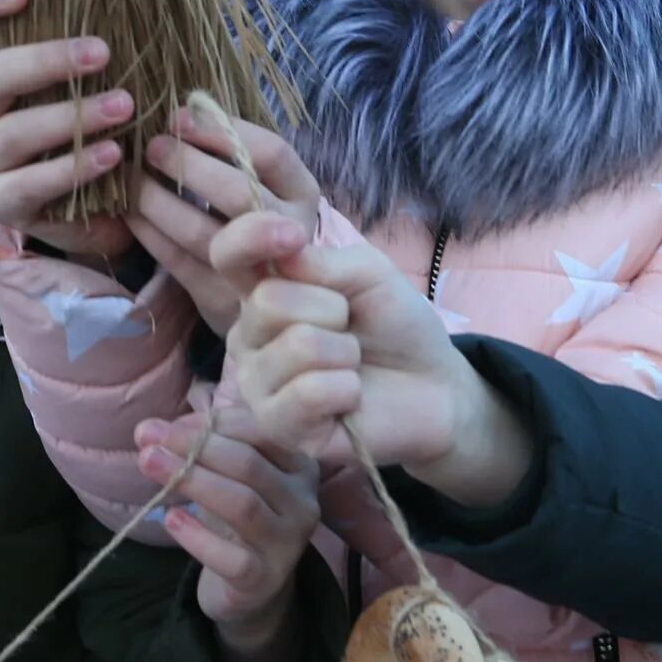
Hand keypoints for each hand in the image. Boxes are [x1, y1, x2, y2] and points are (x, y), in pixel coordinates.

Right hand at [0, 0, 133, 261]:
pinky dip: (74, 167)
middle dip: (43, 61)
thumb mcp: (89, 88)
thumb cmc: (92, 133)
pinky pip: (30, 184)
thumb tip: (141, 9)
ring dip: (70, 117)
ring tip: (122, 107)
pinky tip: (112, 155)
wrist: (95, 212)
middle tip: (103, 53)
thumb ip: (92, 56)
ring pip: (10, 133)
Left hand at [130, 104, 323, 334]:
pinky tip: (129, 212)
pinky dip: (147, 232)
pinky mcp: (219, 300)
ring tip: (134, 177)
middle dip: (187, 165)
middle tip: (152, 148)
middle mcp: (289, 233)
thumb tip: (179, 113)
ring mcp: (255, 272)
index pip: (271, 152)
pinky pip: (175, 260)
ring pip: (199, 231)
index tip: (178, 117)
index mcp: (303, 192)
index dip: (220, 130)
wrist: (271, 297)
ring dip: (156, 199)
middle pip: (237, 193)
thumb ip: (235, 152)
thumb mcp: (266, 184)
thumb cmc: (260, 220)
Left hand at [136, 398, 321, 661]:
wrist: (254, 586)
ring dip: (193, 481)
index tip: (164, 427)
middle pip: (248, 465)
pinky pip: (232, 558)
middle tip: (147, 439)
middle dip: (195, 447)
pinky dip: (199, 537)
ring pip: (243, 505)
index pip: (258, 433)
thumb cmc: (238, 520)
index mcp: (299, 467)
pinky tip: (170, 519)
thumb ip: (203, 448)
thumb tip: (154, 429)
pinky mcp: (264, 579)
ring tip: (150, 465)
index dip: (211, 425)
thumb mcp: (229, 479)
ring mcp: (287, 543)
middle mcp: (302, 502)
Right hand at [215, 211, 532, 506]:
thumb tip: (284, 255)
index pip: (228, 255)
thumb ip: (324, 261)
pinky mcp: (279, 426)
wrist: (433, 385)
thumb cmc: (394, 325)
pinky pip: (309, 393)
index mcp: (263, 291)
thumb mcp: (370, 273)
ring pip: (297, 346)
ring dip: (344, 352)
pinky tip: (350, 396)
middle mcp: (250, 337)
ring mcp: (259, 384)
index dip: (251, 237)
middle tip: (349, 328)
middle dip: (331, 308)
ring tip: (351, 364)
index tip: (293, 235)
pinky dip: (346, 388)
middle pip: (268, 300)